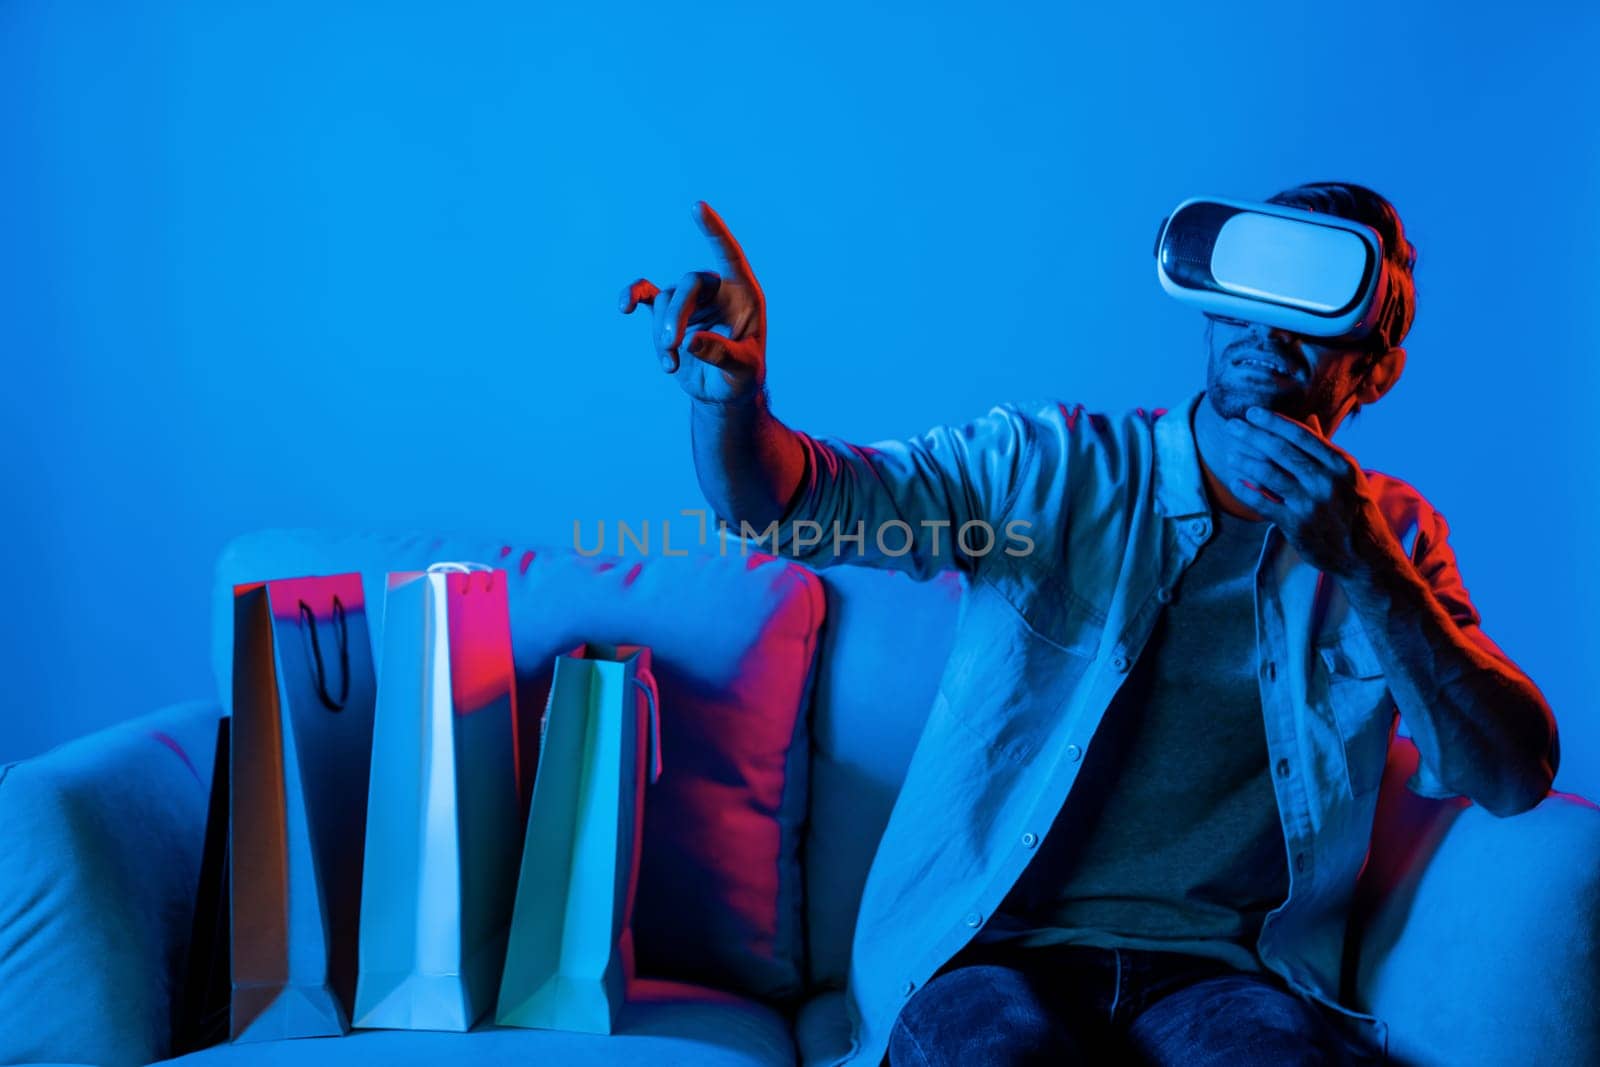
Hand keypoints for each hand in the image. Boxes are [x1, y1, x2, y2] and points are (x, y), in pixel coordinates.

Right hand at [618, 201, 766, 404]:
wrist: (723, 392)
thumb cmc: (743, 377)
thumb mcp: (744, 369)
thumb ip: (723, 354)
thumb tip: (692, 341)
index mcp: (743, 294)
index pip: (729, 253)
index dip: (713, 231)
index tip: (697, 207)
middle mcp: (716, 291)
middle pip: (689, 284)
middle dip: (676, 315)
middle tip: (671, 345)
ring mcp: (690, 300)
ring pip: (665, 301)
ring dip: (663, 334)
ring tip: (671, 366)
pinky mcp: (668, 313)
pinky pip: (646, 295)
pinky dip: (633, 297)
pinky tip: (624, 307)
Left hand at [1224, 407, 1398, 579]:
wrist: (1363, 553)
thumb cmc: (1352, 508)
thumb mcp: (1347, 475)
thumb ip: (1324, 448)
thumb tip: (1310, 418)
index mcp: (1339, 463)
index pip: (1300, 435)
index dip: (1273, 422)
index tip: (1251, 412)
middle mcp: (1326, 481)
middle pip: (1280, 451)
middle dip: (1252, 435)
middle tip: (1231, 426)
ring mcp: (1310, 504)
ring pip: (1268, 475)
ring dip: (1245, 461)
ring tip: (1230, 454)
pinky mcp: (1297, 525)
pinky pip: (1263, 503)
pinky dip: (1246, 491)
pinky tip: (1235, 482)